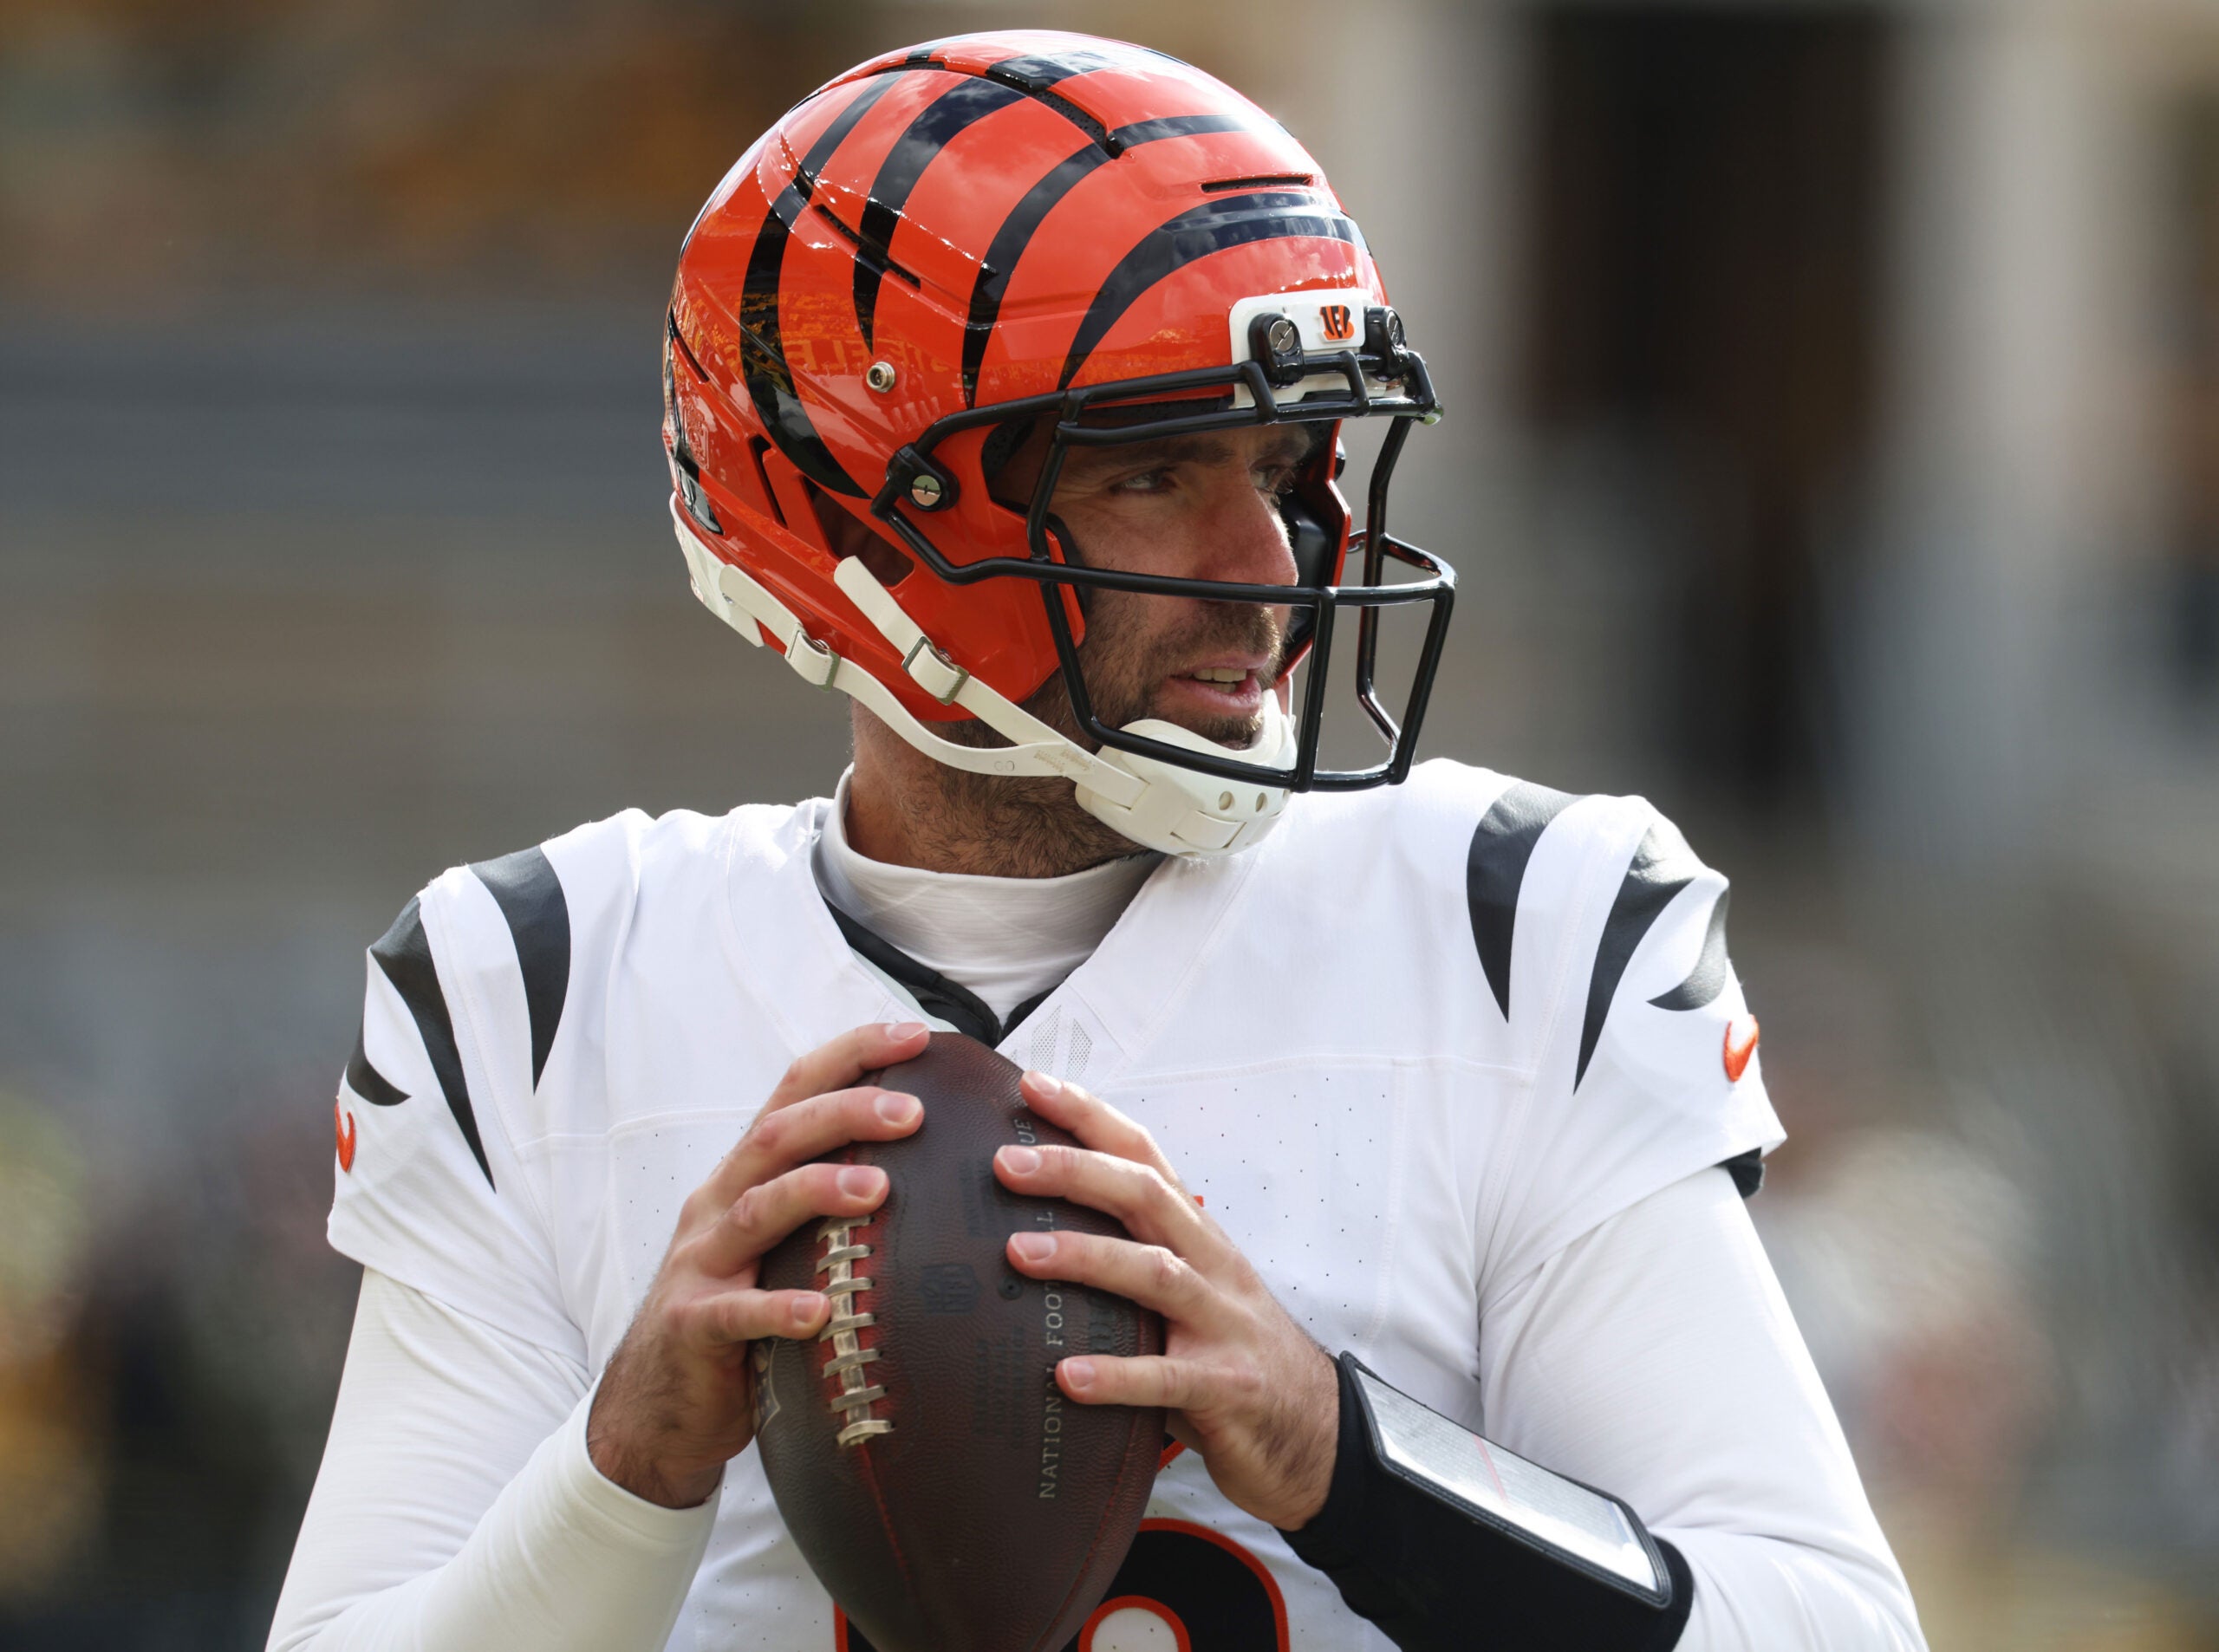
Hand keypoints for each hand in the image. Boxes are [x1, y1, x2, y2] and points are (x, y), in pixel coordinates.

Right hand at [586, 1021, 929, 1507]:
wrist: (655, 1404)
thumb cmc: (743, 1315)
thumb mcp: (784, 1246)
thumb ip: (834, 1205)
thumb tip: (940, 1170)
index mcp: (748, 1174)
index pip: (797, 1092)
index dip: (852, 1055)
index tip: (915, 1035)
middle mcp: (720, 1202)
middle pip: (779, 1136)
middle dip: (845, 1111)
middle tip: (912, 1110)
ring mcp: (701, 1262)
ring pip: (758, 1208)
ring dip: (818, 1190)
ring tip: (878, 1189)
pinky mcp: (692, 1326)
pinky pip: (734, 1313)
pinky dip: (776, 1308)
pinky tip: (817, 1312)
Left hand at [993, 1072, 1338, 1530]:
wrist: (1314, 1432)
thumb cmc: (1227, 1353)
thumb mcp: (1185, 1293)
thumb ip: (1127, 1260)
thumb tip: (1022, 1233)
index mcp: (1196, 1235)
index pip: (1144, 1156)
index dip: (1091, 1116)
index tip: (1031, 1084)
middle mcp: (1211, 1266)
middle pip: (1146, 1196)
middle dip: (1075, 1171)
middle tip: (1005, 1163)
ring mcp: (1223, 1324)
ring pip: (1155, 1274)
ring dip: (1086, 1257)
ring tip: (1020, 1252)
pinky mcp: (1228, 1388)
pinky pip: (1168, 1377)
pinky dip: (1117, 1375)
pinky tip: (1067, 1376)